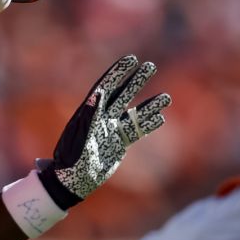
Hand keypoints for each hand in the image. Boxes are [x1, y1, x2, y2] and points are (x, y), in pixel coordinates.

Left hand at [38, 55, 171, 208]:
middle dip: (136, 81)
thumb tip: (97, 94)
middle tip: (151, 66)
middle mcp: (102, 118)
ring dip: (150, 105)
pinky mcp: (118, 144)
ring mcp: (111, 131)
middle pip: (123, 95)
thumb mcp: (80, 138)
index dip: (118, 72)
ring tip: (167, 97)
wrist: (73, 181)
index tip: (132, 59)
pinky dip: (148, 125)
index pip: (107, 87)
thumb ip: (89, 117)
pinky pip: (136, 132)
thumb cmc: (72, 159)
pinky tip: (161, 118)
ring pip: (134, 114)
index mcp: (90, 112)